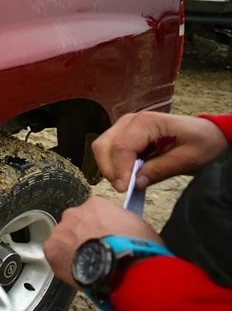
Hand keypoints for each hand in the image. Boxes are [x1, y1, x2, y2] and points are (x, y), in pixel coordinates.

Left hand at [44, 196, 163, 288]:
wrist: (122, 265)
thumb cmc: (137, 248)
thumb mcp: (139, 226)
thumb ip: (123, 223)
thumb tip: (122, 230)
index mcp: (96, 204)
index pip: (94, 213)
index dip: (101, 228)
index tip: (106, 238)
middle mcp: (75, 213)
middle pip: (77, 224)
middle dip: (84, 237)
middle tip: (96, 252)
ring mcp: (61, 231)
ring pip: (64, 239)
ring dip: (73, 249)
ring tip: (88, 265)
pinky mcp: (52, 250)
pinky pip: (55, 256)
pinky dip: (64, 263)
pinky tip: (77, 271)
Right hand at [93, 111, 227, 190]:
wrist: (208, 135)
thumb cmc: (202, 144)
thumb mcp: (187, 159)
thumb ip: (160, 170)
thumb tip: (134, 184)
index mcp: (146, 122)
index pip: (122, 147)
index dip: (120, 170)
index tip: (124, 190)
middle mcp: (129, 121)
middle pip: (103, 145)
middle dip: (109, 170)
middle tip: (123, 189)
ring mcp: (124, 127)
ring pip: (101, 148)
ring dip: (109, 168)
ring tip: (125, 183)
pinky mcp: (124, 135)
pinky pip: (109, 150)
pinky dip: (113, 165)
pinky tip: (127, 175)